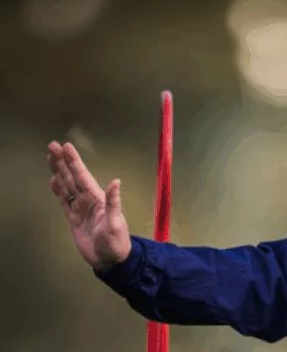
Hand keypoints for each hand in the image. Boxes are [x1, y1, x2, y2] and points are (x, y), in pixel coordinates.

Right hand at [47, 141, 130, 269]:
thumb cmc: (116, 242)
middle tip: (52, 145)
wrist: (110, 260)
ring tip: (50, 157)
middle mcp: (88, 200)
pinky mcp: (73, 219)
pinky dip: (57, 191)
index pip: (83, 176)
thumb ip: (114, 203)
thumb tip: (116, 181)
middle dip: (63, 162)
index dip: (74, 162)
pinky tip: (53, 181)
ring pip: (66, 186)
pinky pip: (63, 201)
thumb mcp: (115, 223)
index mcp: (98, 198)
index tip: (66, 147)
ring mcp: (80, 208)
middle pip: (72, 177)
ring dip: (58, 172)